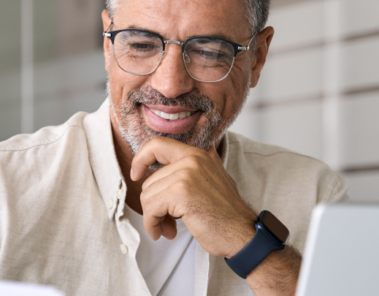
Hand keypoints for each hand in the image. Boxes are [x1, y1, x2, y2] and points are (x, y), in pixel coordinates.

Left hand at [130, 137, 257, 257]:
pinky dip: (153, 225)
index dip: (141, 159)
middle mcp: (191, 159)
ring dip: (154, 218)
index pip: (157, 144)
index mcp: (197, 154)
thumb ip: (193, 169)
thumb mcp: (212, 179)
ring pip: (147, 196)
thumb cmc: (226, 213)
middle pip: (149, 181)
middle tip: (166, 221)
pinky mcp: (181, 193)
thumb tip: (166, 169)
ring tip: (169, 228)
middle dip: (153, 205)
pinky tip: (166, 233)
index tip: (136, 175)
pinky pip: (150, 209)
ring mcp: (186, 174)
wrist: (242, 233)